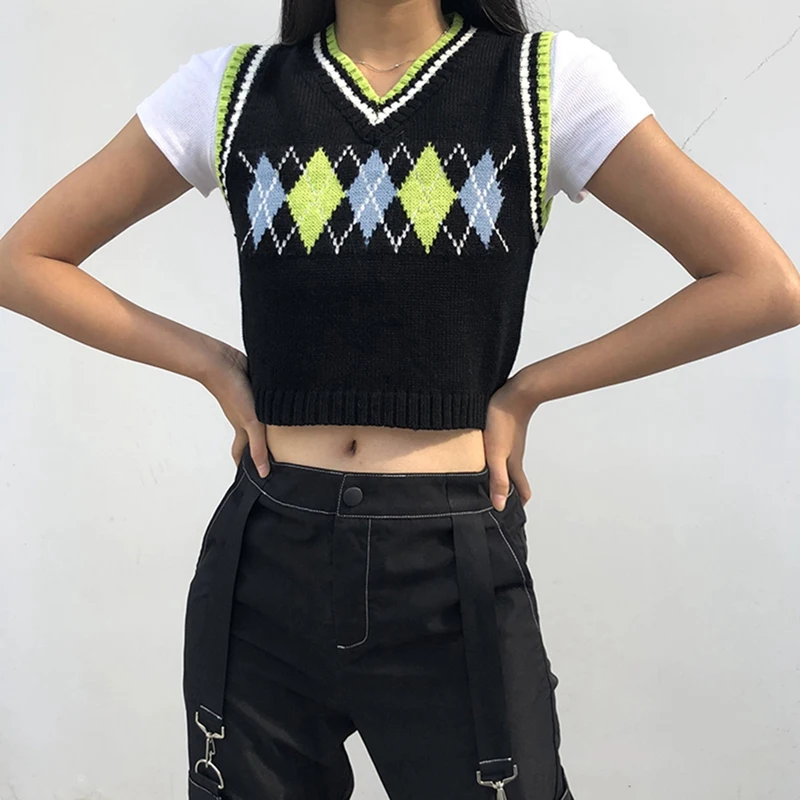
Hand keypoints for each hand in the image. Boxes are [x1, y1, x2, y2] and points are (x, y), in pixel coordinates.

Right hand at [200, 342, 269, 476]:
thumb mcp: (250, 422)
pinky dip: (271, 405)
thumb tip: (262, 473)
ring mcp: (250, 401)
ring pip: (260, 418)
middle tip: (275, 457)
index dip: (247, 465)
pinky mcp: (255, 387)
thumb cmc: (233, 391)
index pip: (243, 452)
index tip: (254, 477)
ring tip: (284, 433)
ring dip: (269, 425)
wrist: (222, 362)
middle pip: (254, 436)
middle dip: (261, 447)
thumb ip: (258, 446)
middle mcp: (246, 416)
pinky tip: (282, 403)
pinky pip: (264, 400)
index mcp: (243, 428)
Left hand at [483, 371, 540, 510]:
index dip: (518, 503)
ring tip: (493, 485)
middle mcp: (514, 456)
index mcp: (513, 465)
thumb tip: (499, 505)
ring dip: (504, 477)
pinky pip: (503, 452)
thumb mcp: (496, 454)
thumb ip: (498, 479)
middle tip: (501, 503)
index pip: (520, 490)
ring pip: (508, 465)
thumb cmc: (504, 422)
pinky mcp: (505, 432)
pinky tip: (487, 458)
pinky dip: (498, 462)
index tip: (513, 516)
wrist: (515, 392)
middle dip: (510, 493)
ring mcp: (511, 444)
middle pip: (514, 479)